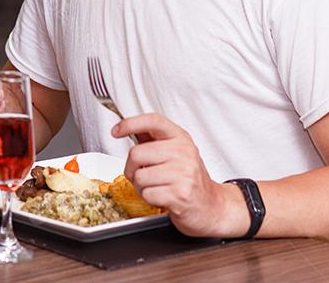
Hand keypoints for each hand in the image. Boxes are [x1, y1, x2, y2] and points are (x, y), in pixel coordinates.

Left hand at [113, 113, 249, 238]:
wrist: (211, 206)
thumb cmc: (190, 179)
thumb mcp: (176, 153)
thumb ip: (154, 140)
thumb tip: (130, 128)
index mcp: (180, 138)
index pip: (153, 121)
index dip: (131, 123)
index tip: (117, 131)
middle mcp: (183, 152)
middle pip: (136, 153)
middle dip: (132, 168)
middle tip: (142, 174)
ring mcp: (183, 173)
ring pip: (139, 176)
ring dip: (141, 186)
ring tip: (156, 186)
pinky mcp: (180, 194)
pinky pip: (147, 194)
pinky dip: (149, 198)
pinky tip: (162, 196)